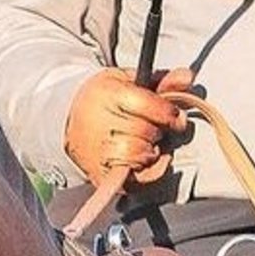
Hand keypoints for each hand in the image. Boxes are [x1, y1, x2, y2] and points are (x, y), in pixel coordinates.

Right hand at [64, 66, 194, 187]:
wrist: (67, 120)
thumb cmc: (103, 99)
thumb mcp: (129, 80)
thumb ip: (163, 81)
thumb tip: (187, 77)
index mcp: (108, 94)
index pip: (152, 107)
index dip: (169, 113)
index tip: (170, 114)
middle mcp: (101, 124)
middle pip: (148, 132)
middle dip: (157, 130)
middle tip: (150, 127)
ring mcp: (99, 152)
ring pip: (142, 155)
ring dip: (150, 150)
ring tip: (142, 141)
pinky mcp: (103, 175)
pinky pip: (138, 178)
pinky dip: (150, 170)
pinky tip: (145, 158)